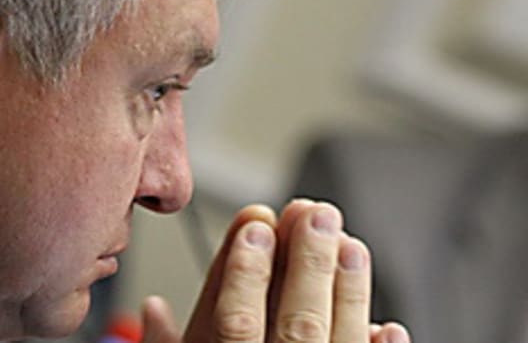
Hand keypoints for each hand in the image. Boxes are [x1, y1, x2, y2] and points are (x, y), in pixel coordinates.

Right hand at [139, 200, 409, 342]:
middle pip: (293, 321)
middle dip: (305, 260)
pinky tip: (390, 327)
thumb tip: (150, 308)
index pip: (231, 317)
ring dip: (346, 290)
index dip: (245, 266)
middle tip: (313, 211)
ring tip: (349, 244)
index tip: (255, 220)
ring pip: (335, 341)